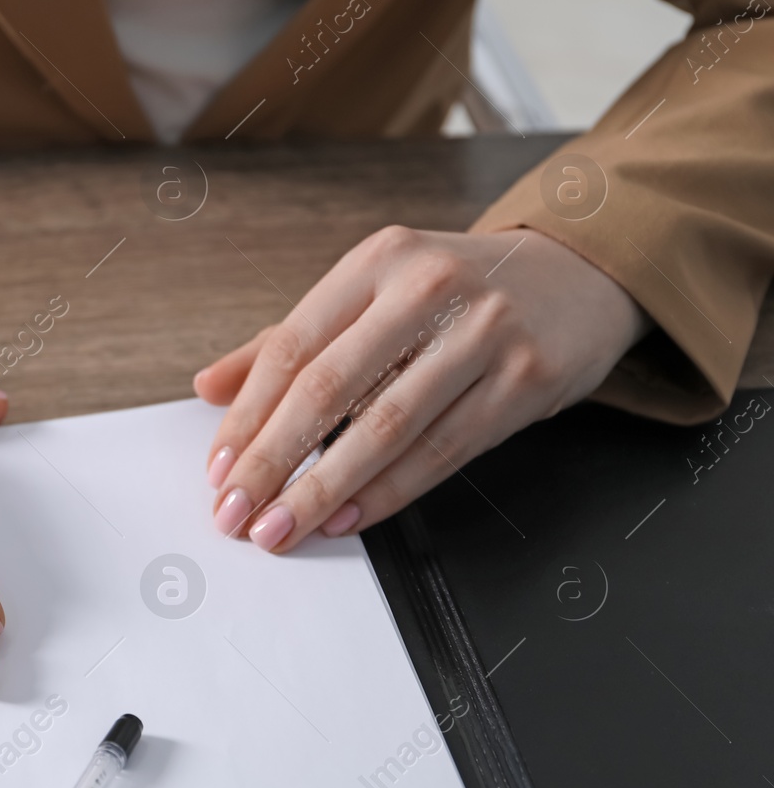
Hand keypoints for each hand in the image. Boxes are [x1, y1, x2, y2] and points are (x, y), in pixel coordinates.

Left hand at [197, 226, 649, 552]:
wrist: (579, 274)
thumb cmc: (455, 292)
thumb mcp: (373, 293)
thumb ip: (289, 341)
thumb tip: (209, 387)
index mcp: (377, 261)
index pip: (291, 347)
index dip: (248, 416)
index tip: (218, 470)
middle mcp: (428, 287)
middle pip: (329, 388)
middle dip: (273, 461)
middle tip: (237, 514)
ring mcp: (483, 332)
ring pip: (385, 426)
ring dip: (323, 489)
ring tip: (282, 527)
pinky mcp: (527, 377)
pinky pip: (443, 449)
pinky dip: (390, 492)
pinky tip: (349, 518)